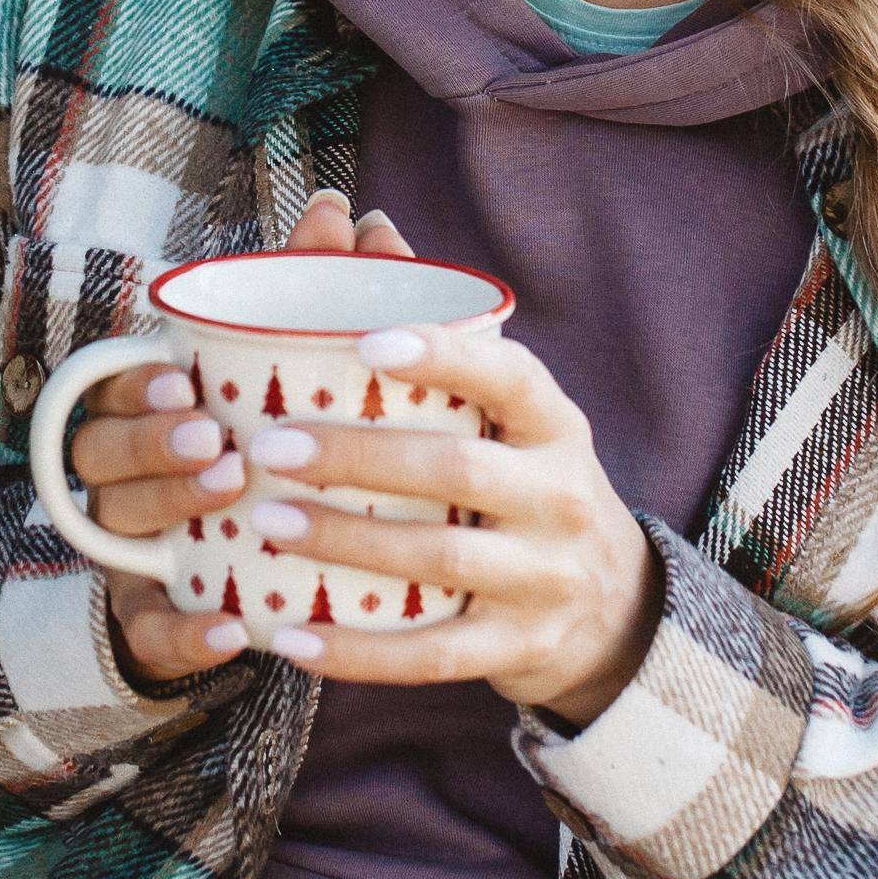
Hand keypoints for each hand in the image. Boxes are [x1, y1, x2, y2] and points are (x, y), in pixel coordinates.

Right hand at [71, 190, 411, 686]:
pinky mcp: (157, 622)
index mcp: (147, 414)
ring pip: (120, 530)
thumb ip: (313, 292)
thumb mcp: (289, 374)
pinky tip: (229, 631)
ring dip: (167, 513)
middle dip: (151, 446)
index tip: (182, 380)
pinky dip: (187, 635)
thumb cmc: (272, 446)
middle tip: (214, 439)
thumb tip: (352, 214)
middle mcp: (128, 477)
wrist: (268, 576)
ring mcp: (136, 551)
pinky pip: (154, 633)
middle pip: (102, 457)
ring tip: (226, 496)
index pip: (112, 391)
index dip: (137, 387)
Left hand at [238, 322, 659, 720]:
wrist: (611, 610)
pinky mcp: (517, 647)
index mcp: (553, 425)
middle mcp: (559, 496)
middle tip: (269, 448)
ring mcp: (543, 577)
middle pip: (459, 468)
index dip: (444, 355)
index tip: (365, 344)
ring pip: (442, 557)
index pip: (511, 376)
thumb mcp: (510, 414)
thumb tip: (365, 224)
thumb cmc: (528, 483)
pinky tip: (290, 635)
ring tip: (267, 522)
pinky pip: (431, 655)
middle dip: (358, 457)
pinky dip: (356, 652)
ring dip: (347, 542)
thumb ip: (440, 327)